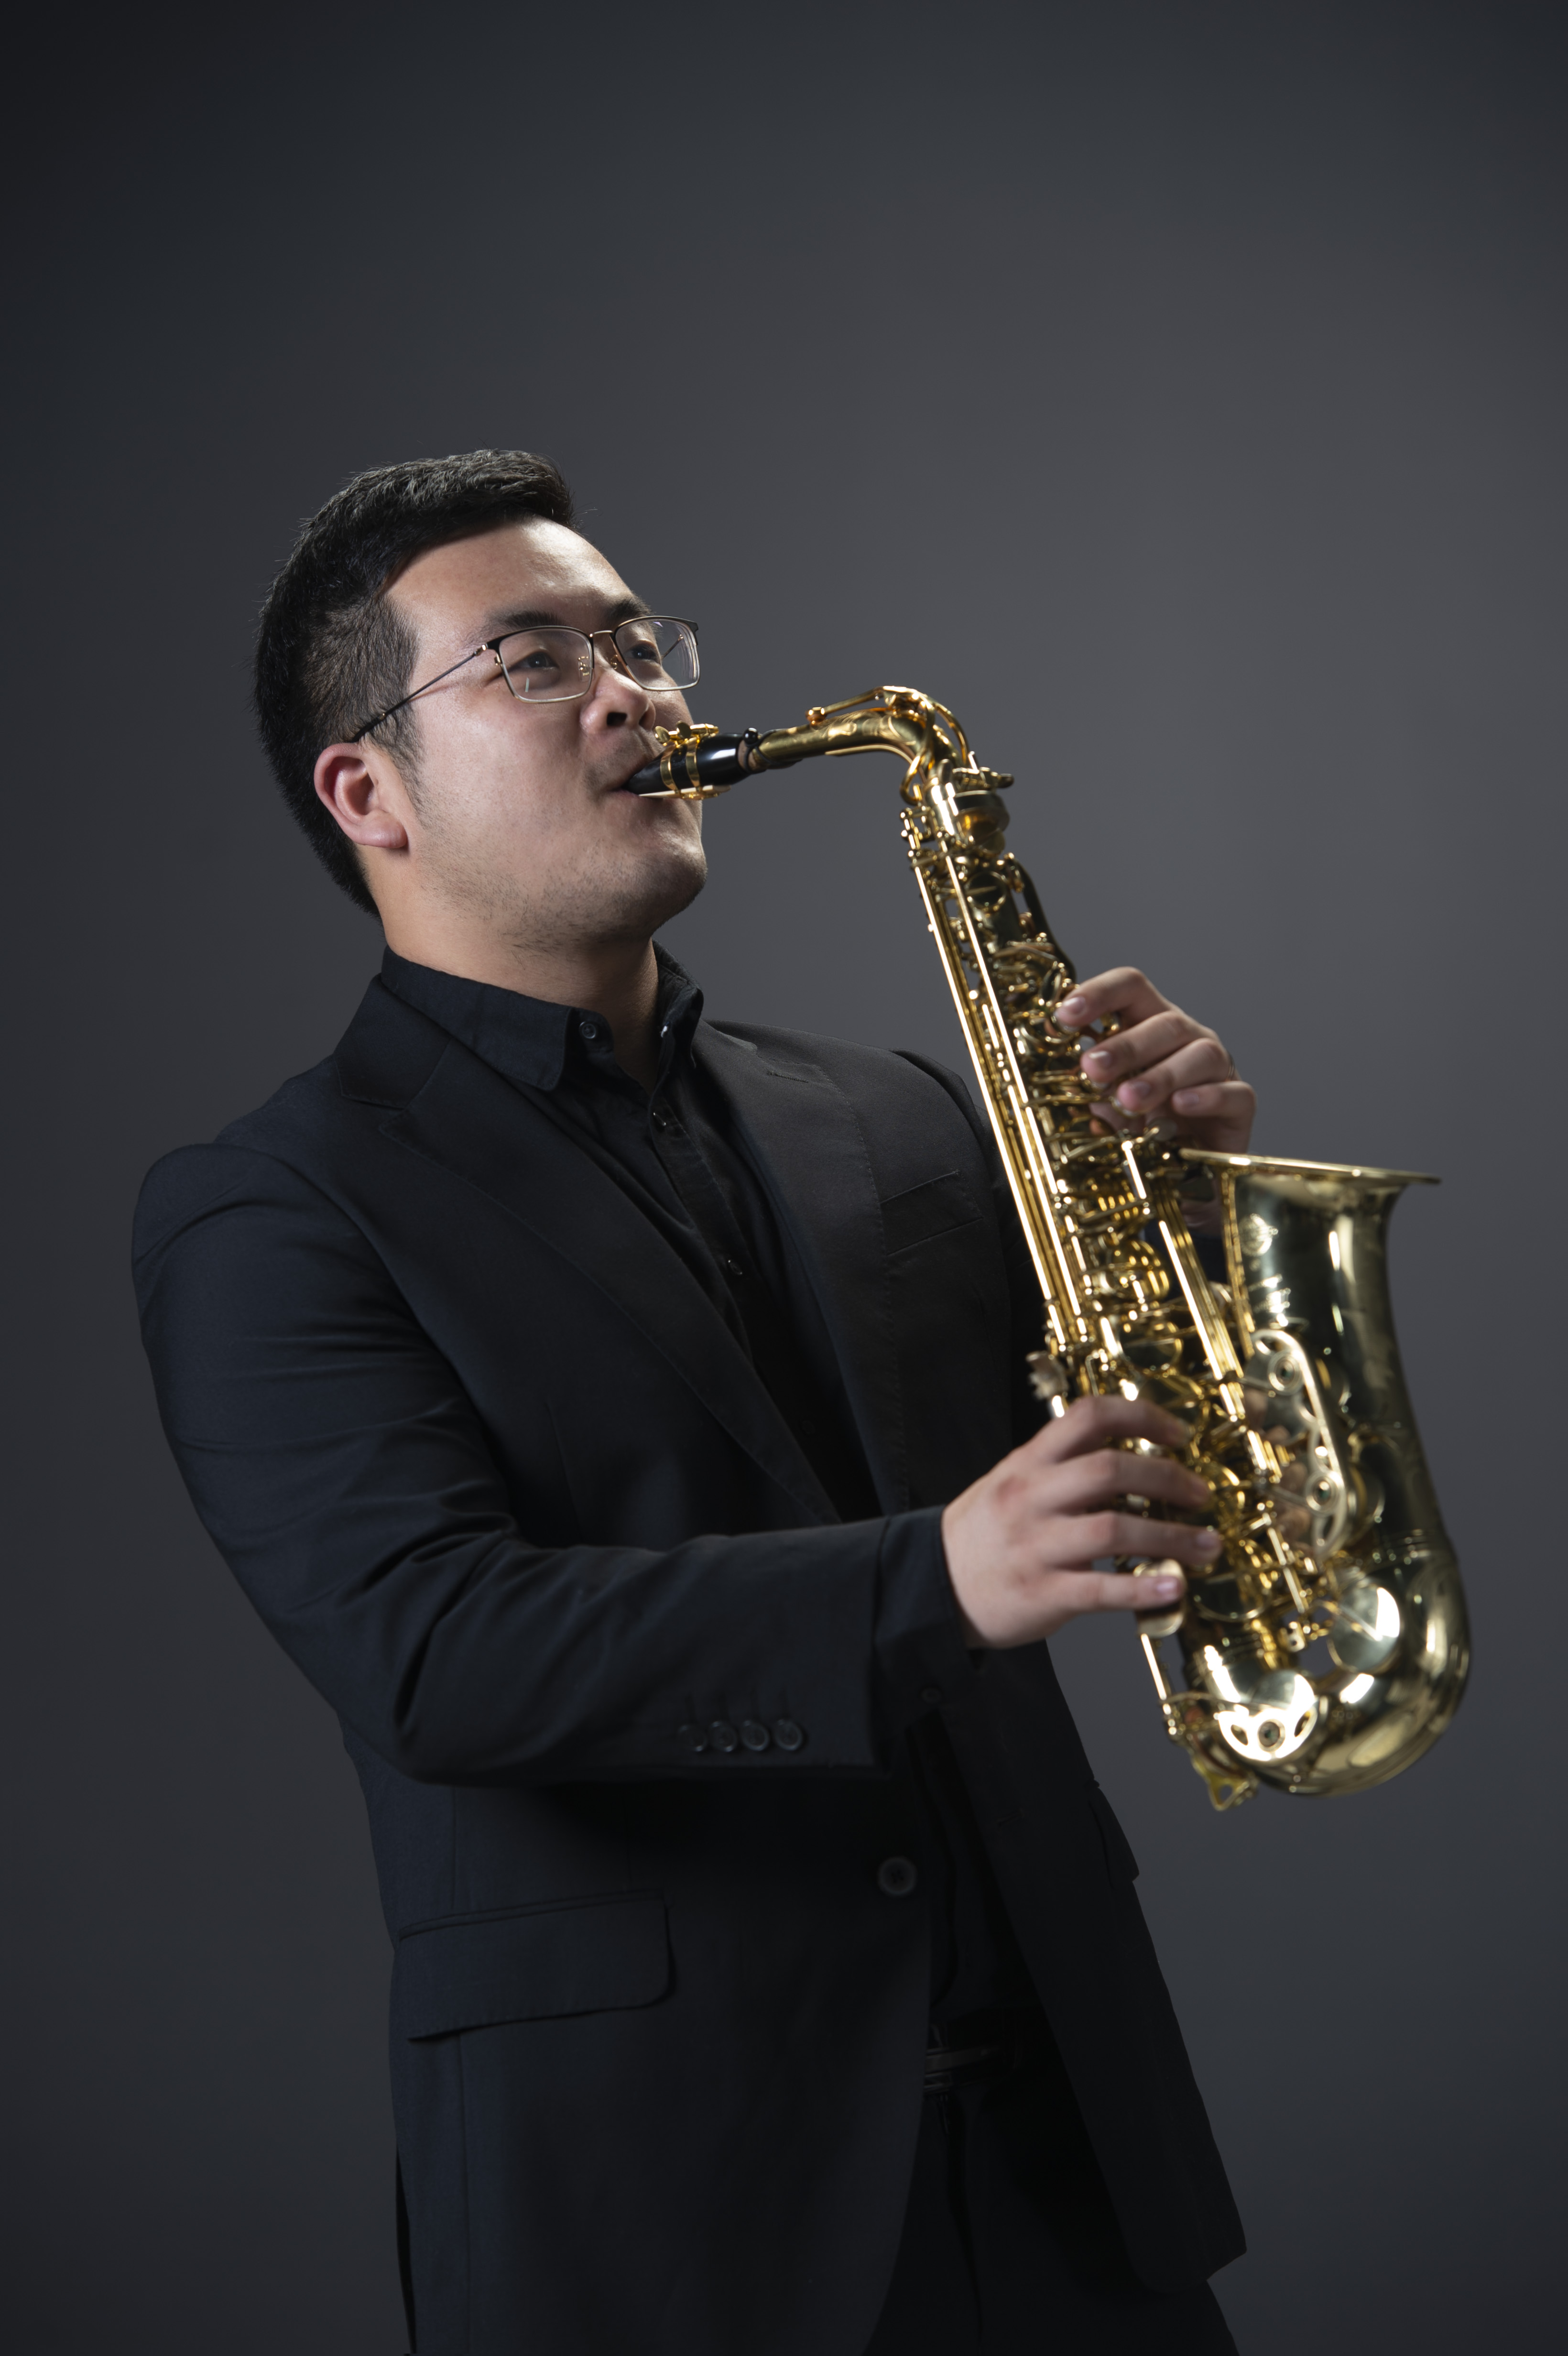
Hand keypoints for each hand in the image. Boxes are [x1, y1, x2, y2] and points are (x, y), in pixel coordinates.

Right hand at [940, 1396, 1220, 1648]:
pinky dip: (1143, 1588)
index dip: (1142, 1417)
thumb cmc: (983, 1534)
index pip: (1088, 1417)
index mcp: (1027, 1463)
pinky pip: (1100, 1589)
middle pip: (1110, 1470)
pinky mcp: (1040, 1592)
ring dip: (1172, 1537)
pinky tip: (1173, 1587)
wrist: (932, 1586)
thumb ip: (1060, 1465)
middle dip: (1168, 1479)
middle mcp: (1031, 1497)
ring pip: (1113, 1529)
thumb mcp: (1010, 1482)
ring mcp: (1035, 1545)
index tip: (1179, 1435)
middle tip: (1201, 1495)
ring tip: (1206, 1546)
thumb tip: (1130, 1455)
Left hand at [1054, 968, 1254, 1153]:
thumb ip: (1090, 1083)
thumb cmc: (1142, 1125)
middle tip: (1092, 1068)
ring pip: (1200, 1053)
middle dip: (1126, 1046)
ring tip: (1129, 1099)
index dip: (1099, 994)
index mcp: (1148, 1024)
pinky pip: (1232, 1093)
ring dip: (1161, 1075)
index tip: (1064, 1016)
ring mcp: (1217, 1068)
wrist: (1184, 1170)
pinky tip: (1179, 1107)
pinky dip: (1206, 1097)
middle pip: (1165, 1022)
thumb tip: (1067, 1071)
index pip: (1130, 988)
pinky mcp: (1240, 1103)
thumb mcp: (1106, 1101)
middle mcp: (1186, 1037)